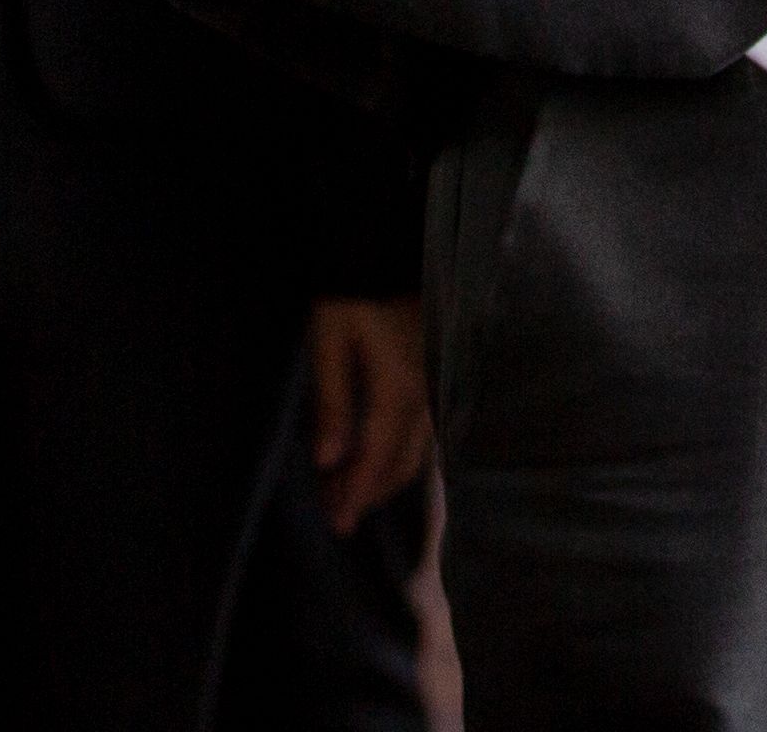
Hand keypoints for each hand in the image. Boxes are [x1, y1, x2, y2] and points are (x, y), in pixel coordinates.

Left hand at [307, 297, 434, 532]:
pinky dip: (400, 453)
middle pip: (402, 463)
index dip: (357, 494)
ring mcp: (437, 384)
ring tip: (350, 490)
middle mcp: (426, 394)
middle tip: (337, 514)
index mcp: (399, 387)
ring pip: (417, 450)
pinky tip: (379, 455)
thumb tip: (328, 460)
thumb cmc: (354, 287)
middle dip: (369, 493)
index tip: (338, 522)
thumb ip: (332, 401)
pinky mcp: (437, 374)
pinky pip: (425, 431)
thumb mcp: (330, 337)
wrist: (390, 245)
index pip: (377, 459)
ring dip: (384, 476)